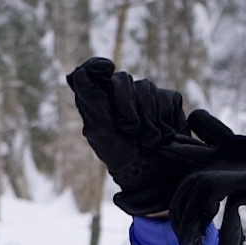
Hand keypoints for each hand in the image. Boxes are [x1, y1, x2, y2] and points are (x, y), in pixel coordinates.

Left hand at [67, 57, 201, 217]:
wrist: (156, 177)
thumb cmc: (123, 157)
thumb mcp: (100, 131)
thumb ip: (88, 99)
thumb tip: (76, 71)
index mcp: (100, 99)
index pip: (93, 71)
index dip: (97, 66)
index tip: (105, 68)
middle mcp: (122, 94)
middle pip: (123, 79)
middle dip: (127, 107)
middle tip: (130, 132)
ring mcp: (147, 96)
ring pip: (147, 88)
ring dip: (148, 119)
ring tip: (148, 140)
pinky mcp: (169, 102)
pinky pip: (167, 97)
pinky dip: (164, 119)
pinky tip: (163, 135)